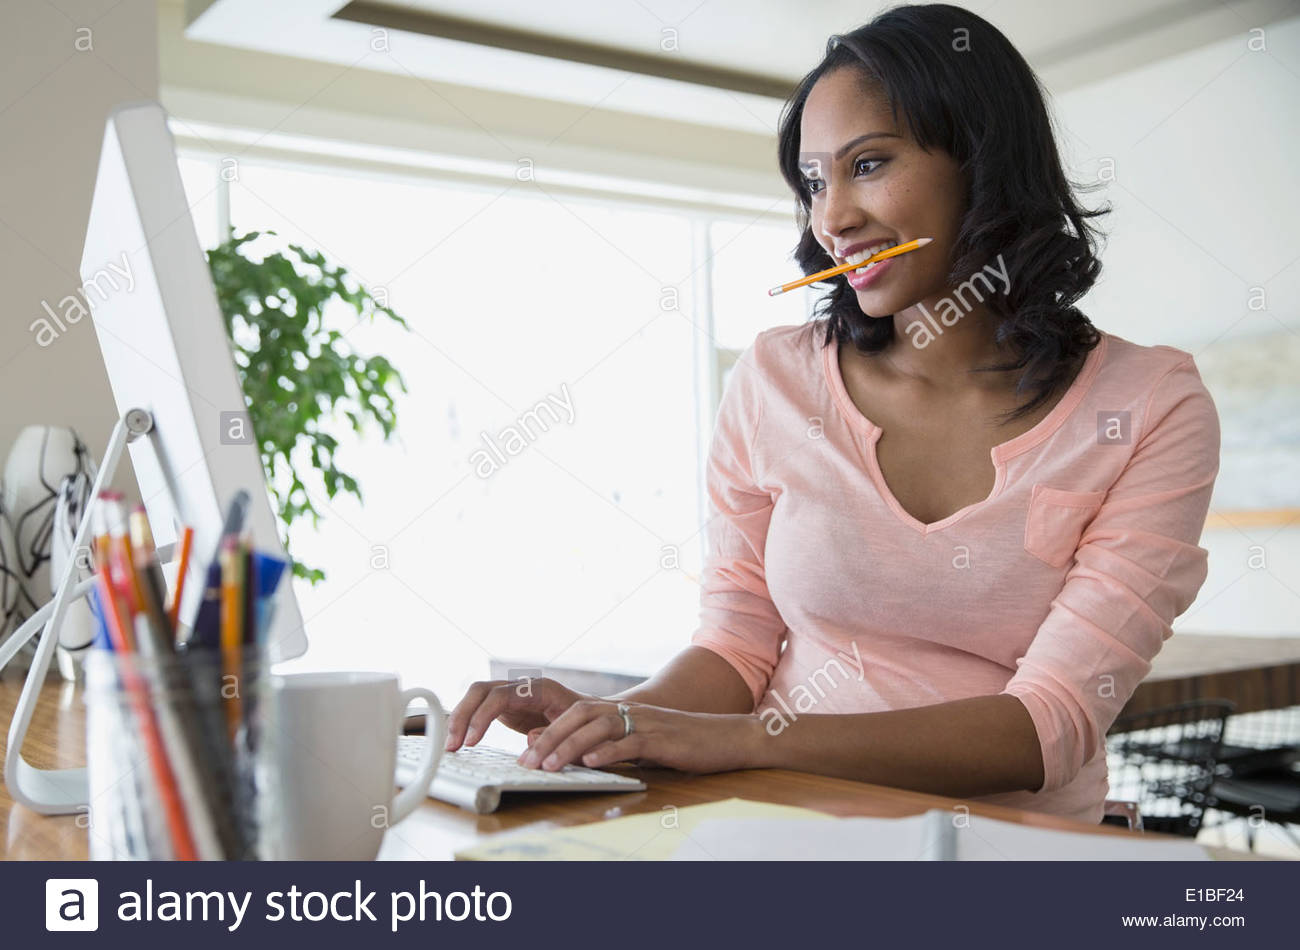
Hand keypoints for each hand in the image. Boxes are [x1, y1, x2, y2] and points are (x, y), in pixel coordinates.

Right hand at [445, 677, 590, 750]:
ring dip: (460, 719)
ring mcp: (512, 695)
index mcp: (540, 689)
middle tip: (452, 745)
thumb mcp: (577, 731)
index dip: (482, 717)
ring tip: (450, 746)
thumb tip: (532, 741)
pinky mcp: (507, 707)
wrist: (594, 717)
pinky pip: (480, 708)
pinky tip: (459, 740)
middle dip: (463, 716)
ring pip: (476, 697)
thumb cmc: (588, 724)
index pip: (501, 696)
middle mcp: (522, 687)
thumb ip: (557, 735)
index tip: (472, 742)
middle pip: (481, 690)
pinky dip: (467, 722)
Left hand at [517, 700, 757, 773]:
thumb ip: (610, 746)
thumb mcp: (641, 744)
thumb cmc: (682, 744)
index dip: (548, 731)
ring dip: (571, 746)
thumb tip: (574, 756)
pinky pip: (632, 742)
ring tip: (550, 764)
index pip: (576, 714)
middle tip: (527, 761)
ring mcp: (647, 723)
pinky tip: (593, 761)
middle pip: (580, 716)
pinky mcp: (664, 739)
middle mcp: (630, 712)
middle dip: (550, 737)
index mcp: (622, 712)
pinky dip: (610, 751)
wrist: (726, 738)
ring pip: (601, 727)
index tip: (525, 753)